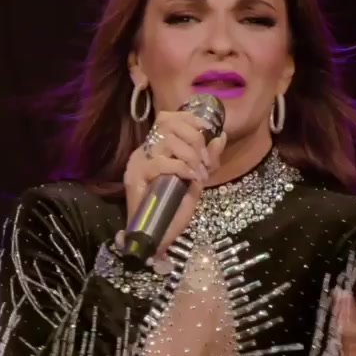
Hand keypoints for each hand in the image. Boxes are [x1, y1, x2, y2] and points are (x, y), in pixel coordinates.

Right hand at [121, 109, 226, 257]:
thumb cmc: (174, 210)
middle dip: (195, 139)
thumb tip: (221, 136)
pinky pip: (161, 162)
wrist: (157, 237)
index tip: (208, 129)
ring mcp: (138, 162)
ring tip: (199, 172)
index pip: (168, 118)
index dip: (189, 118)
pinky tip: (191, 177)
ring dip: (190, 155)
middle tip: (206, 160)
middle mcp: (144, 151)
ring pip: (168, 142)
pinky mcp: (135, 176)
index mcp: (156, 149)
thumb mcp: (197, 180)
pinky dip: (181, 167)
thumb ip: (208, 159)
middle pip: (168, 124)